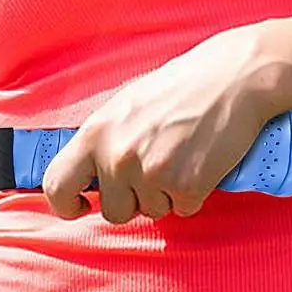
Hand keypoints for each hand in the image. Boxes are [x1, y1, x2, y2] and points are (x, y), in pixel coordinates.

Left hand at [43, 27, 283, 223]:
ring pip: (150, 212)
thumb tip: (85, 174)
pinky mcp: (187, 186)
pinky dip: (194, 194)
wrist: (234, 79)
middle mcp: (118, 157)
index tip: (80, 206)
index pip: (56, 184)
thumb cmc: (180, 89)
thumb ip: (102, 142)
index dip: (65, 204)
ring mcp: (152, 173)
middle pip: (113, 211)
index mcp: (95, 134)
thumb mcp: (124, 107)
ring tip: (181, 156)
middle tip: (154, 170)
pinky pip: (183, 210)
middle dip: (133, 200)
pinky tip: (201, 163)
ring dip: (165, 195)